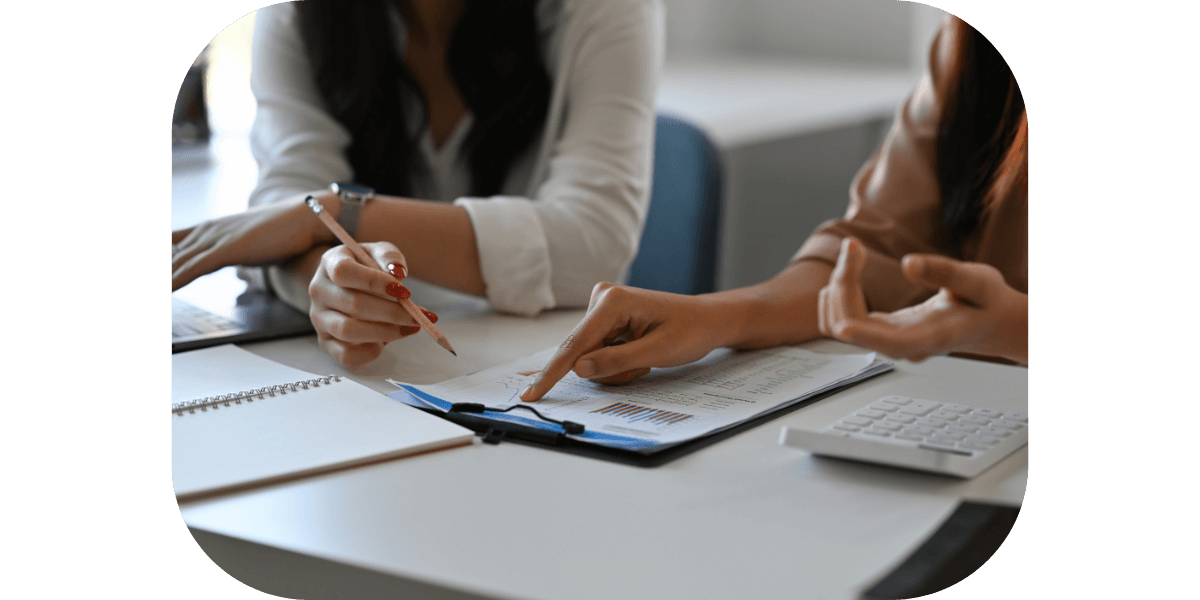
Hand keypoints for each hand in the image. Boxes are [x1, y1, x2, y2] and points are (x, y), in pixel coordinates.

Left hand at [171, 193, 333, 291]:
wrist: (304, 218)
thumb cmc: (280, 233)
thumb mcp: (243, 244)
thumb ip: (224, 252)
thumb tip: (216, 262)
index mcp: (206, 231)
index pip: (168, 245)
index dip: (162, 258)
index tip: (161, 272)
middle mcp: (204, 232)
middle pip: (166, 255)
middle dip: (158, 269)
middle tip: (145, 283)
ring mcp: (214, 239)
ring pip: (173, 263)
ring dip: (163, 277)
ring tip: (157, 290)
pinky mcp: (226, 248)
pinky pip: (192, 268)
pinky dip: (175, 280)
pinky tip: (166, 289)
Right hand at [309, 241, 438, 367]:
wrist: (345, 285)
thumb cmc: (365, 267)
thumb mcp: (378, 253)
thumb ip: (389, 256)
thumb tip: (398, 273)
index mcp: (330, 263)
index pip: (344, 272)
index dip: (375, 282)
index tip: (404, 291)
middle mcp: (319, 291)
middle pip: (353, 304)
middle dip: (392, 312)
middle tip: (418, 316)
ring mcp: (319, 318)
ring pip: (348, 331)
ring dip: (386, 332)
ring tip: (409, 328)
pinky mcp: (326, 342)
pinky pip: (346, 355)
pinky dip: (371, 352)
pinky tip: (387, 341)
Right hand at [520, 282, 728, 401]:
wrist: (708, 320)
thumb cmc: (690, 331)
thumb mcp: (657, 352)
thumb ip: (617, 361)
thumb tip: (579, 369)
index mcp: (612, 301)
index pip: (575, 344)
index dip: (553, 373)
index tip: (531, 394)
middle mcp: (602, 299)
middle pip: (582, 353)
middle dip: (609, 371)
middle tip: (642, 368)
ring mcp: (602, 309)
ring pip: (589, 358)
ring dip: (615, 369)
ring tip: (644, 361)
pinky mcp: (605, 320)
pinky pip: (597, 354)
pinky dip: (617, 363)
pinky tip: (639, 356)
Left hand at [818, 237, 1027, 364]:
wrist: (988, 323)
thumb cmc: (986, 304)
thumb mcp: (979, 282)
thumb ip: (947, 273)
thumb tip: (909, 265)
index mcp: (932, 336)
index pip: (893, 344)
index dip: (866, 336)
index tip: (844, 327)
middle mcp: (903, 345)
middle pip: (855, 327)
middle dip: (844, 285)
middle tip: (853, 246)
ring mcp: (888, 341)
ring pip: (840, 326)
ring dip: (835, 289)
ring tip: (853, 254)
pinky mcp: (878, 332)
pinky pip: (842, 322)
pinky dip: (836, 296)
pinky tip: (848, 271)